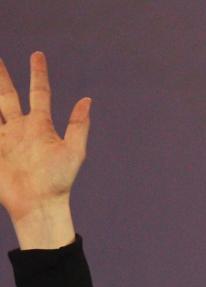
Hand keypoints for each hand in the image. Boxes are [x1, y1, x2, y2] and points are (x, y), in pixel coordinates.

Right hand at [0, 51, 90, 226]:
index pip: (39, 93)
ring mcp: (4, 140)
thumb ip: (78, 126)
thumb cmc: (58, 182)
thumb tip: (88, 100)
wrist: (39, 204)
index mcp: (41, 126)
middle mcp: (21, 129)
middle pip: (7, 96)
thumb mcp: (74, 152)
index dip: (38, 74)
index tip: (37, 55)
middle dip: (2, 77)